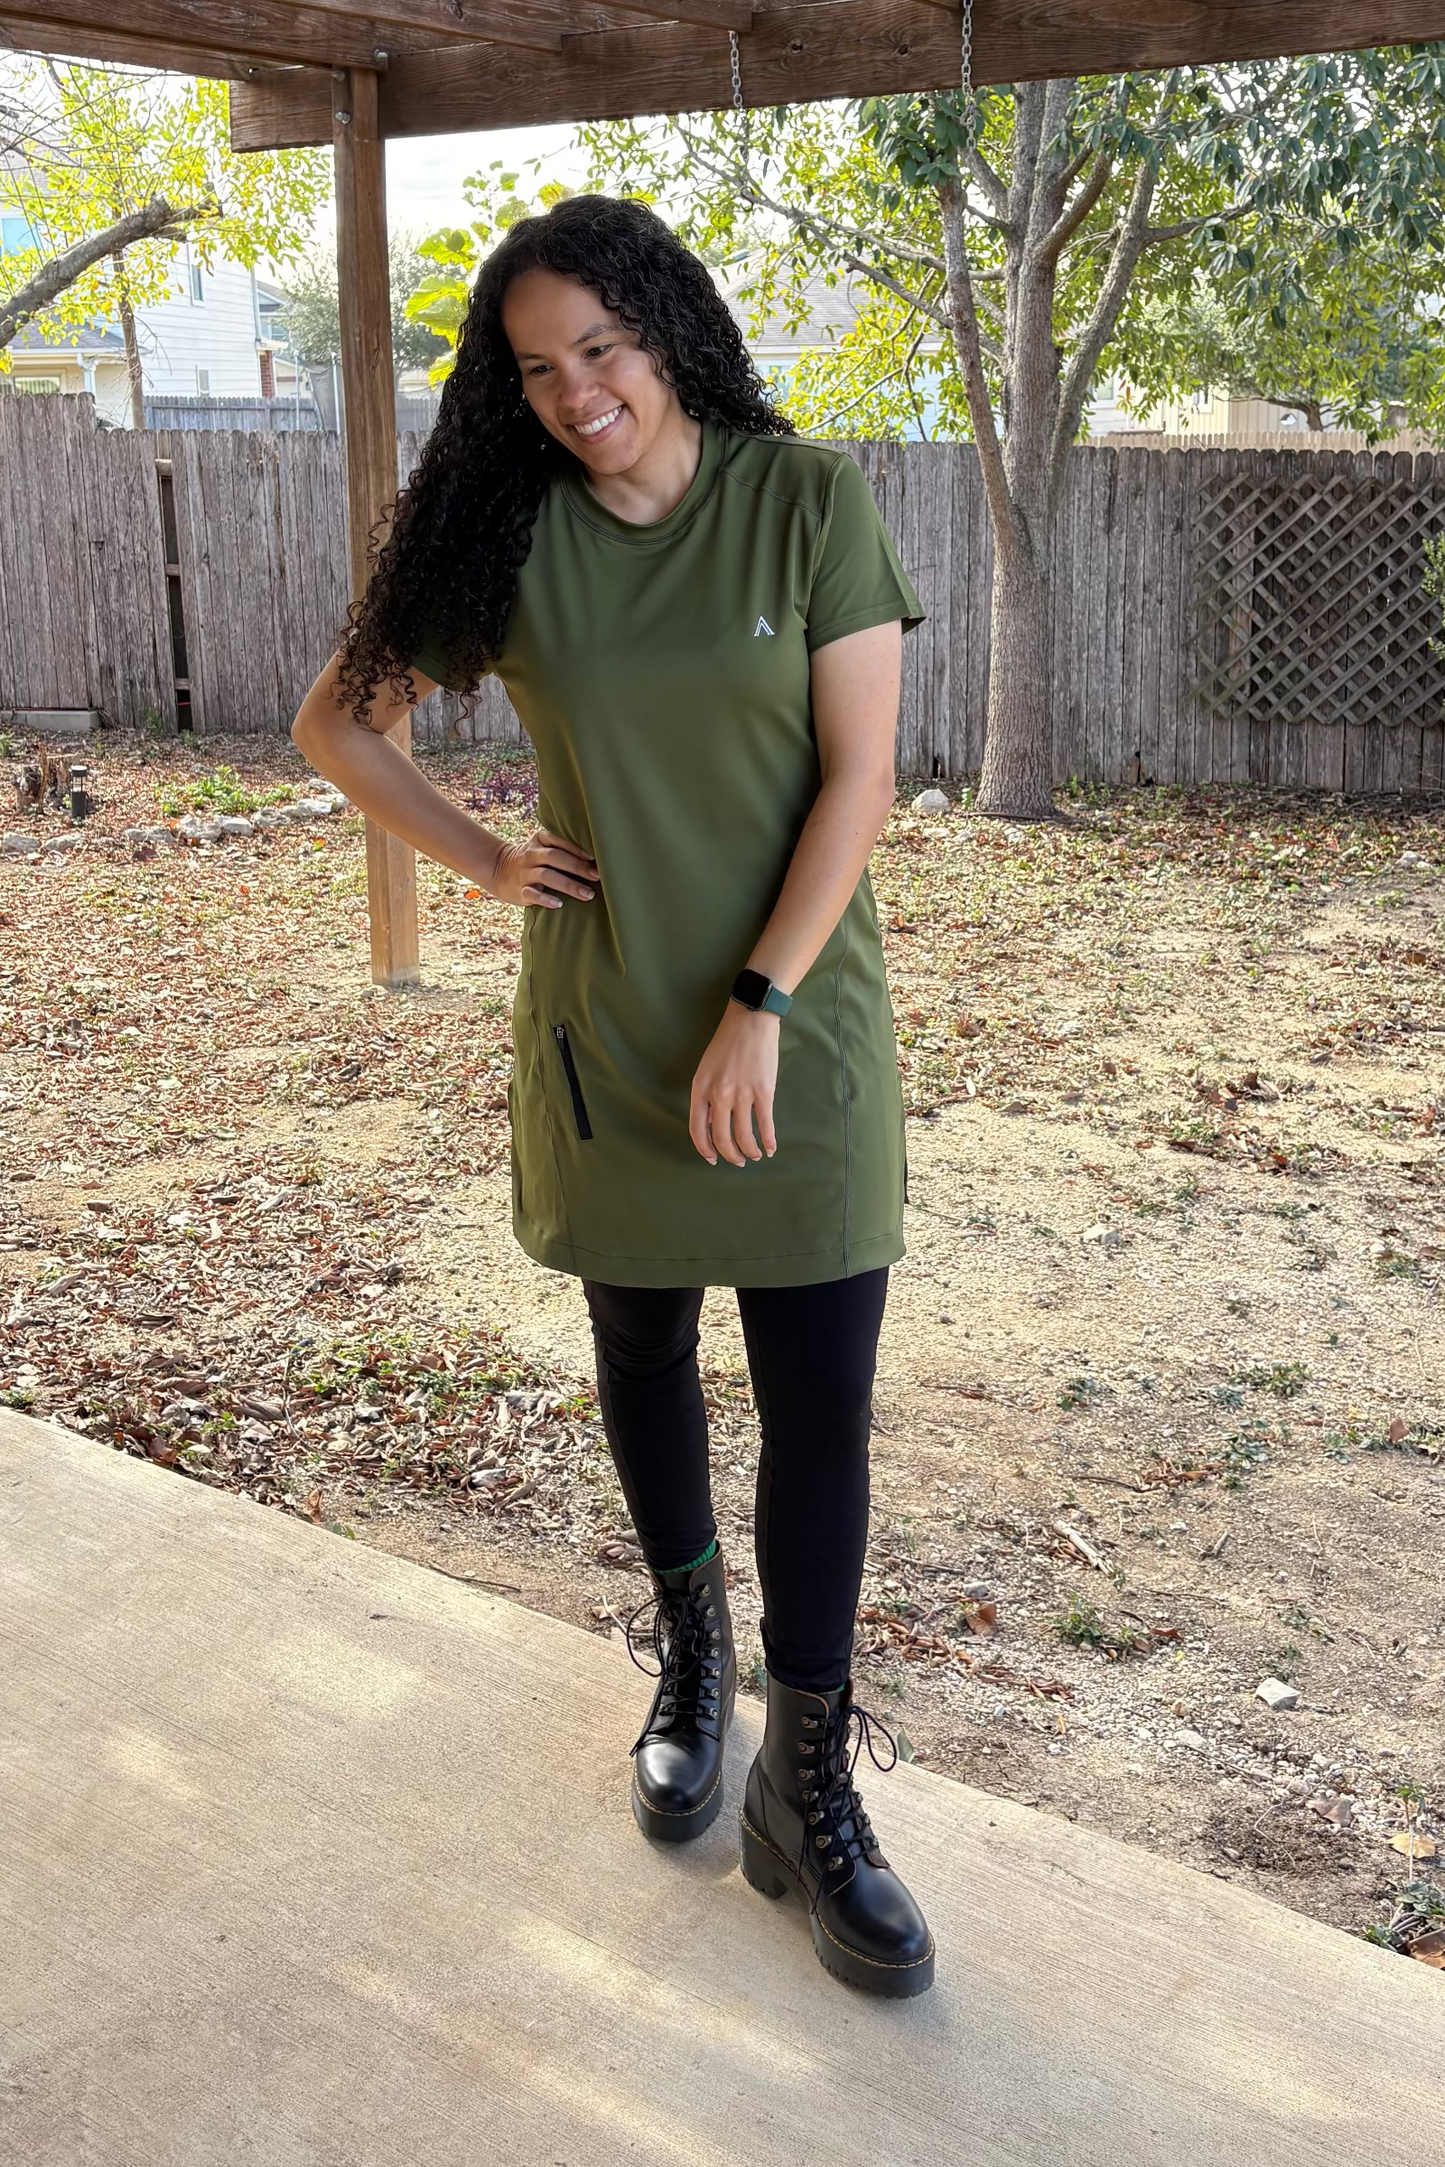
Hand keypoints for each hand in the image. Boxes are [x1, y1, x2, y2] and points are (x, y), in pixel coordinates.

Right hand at [488, 828, 597, 909]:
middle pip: (555, 858)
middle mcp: (531, 855)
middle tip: (597, 877)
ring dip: (569, 885)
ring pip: (547, 876)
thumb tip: (595, 860)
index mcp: (539, 841)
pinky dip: (545, 899)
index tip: (595, 858)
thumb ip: (562, 849)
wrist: (498, 870)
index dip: (576, 848)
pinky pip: (532, 894)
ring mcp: (524, 873)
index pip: (558, 840)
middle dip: (578, 867)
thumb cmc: (533, 860)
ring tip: (587, 894)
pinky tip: (559, 904)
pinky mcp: (519, 890)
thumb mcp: (542, 848)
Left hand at [689, 1003, 779, 1166]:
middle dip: (729, 1155)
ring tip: (754, 1156)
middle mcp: (719, 1094)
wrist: (750, 1021)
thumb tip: (713, 1125)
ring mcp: (742, 1094)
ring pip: (744, 1136)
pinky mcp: (764, 1091)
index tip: (713, 1159)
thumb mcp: (706, 1070)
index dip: (705, 1149)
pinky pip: (765, 1124)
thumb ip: (707, 1097)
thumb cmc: (726, 1043)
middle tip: (737, 1161)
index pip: (697, 1130)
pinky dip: (768, 1141)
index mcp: (700, 1089)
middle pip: (722, 1138)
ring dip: (749, 1151)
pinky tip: (770, 1149)